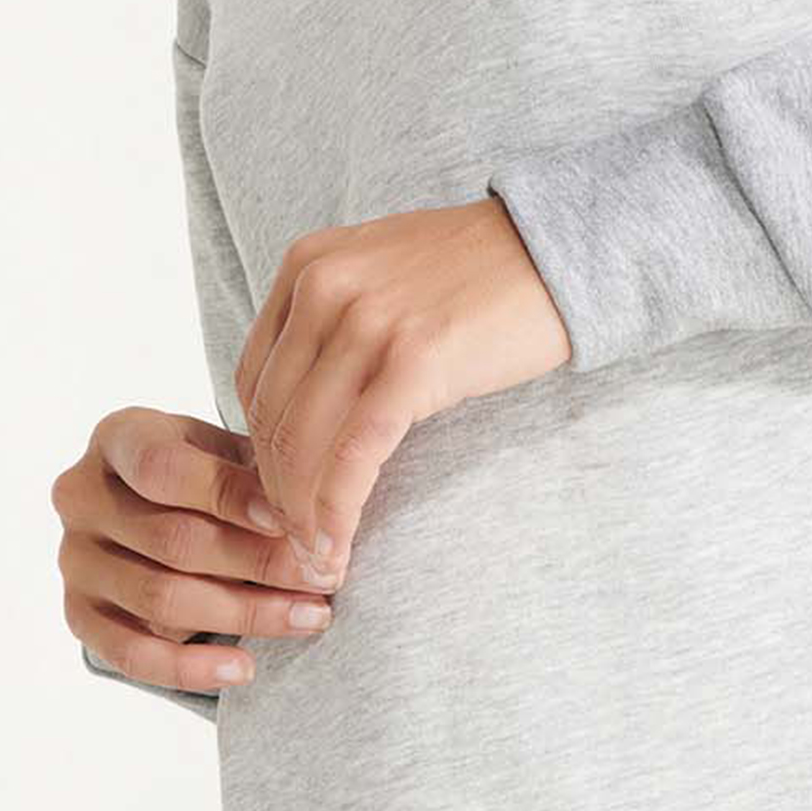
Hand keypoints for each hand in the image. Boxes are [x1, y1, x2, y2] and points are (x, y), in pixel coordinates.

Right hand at [52, 406, 349, 694]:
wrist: (160, 509)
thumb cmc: (209, 474)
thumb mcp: (230, 452)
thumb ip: (259, 476)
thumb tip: (314, 521)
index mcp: (119, 438)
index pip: (164, 469)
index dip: (230, 496)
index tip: (290, 521)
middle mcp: (82, 497)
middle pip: (173, 540)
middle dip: (260, 563)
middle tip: (325, 576)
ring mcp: (74, 559)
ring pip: (161, 598)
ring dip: (246, 614)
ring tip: (310, 617)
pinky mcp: (79, 613)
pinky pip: (131, 653)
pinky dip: (191, 667)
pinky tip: (244, 668)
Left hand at [234, 195, 571, 569]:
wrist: (558, 250)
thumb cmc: (483, 273)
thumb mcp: (384, 272)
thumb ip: (336, 319)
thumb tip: (304, 402)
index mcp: (307, 264)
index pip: (253, 380)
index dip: (260, 452)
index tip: (283, 498)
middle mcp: (324, 287)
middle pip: (271, 418)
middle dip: (276, 495)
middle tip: (295, 545)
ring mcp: (367, 322)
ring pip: (303, 445)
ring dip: (302, 517)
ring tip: (318, 560)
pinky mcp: (414, 361)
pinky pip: (353, 456)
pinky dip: (337, 512)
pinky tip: (339, 548)